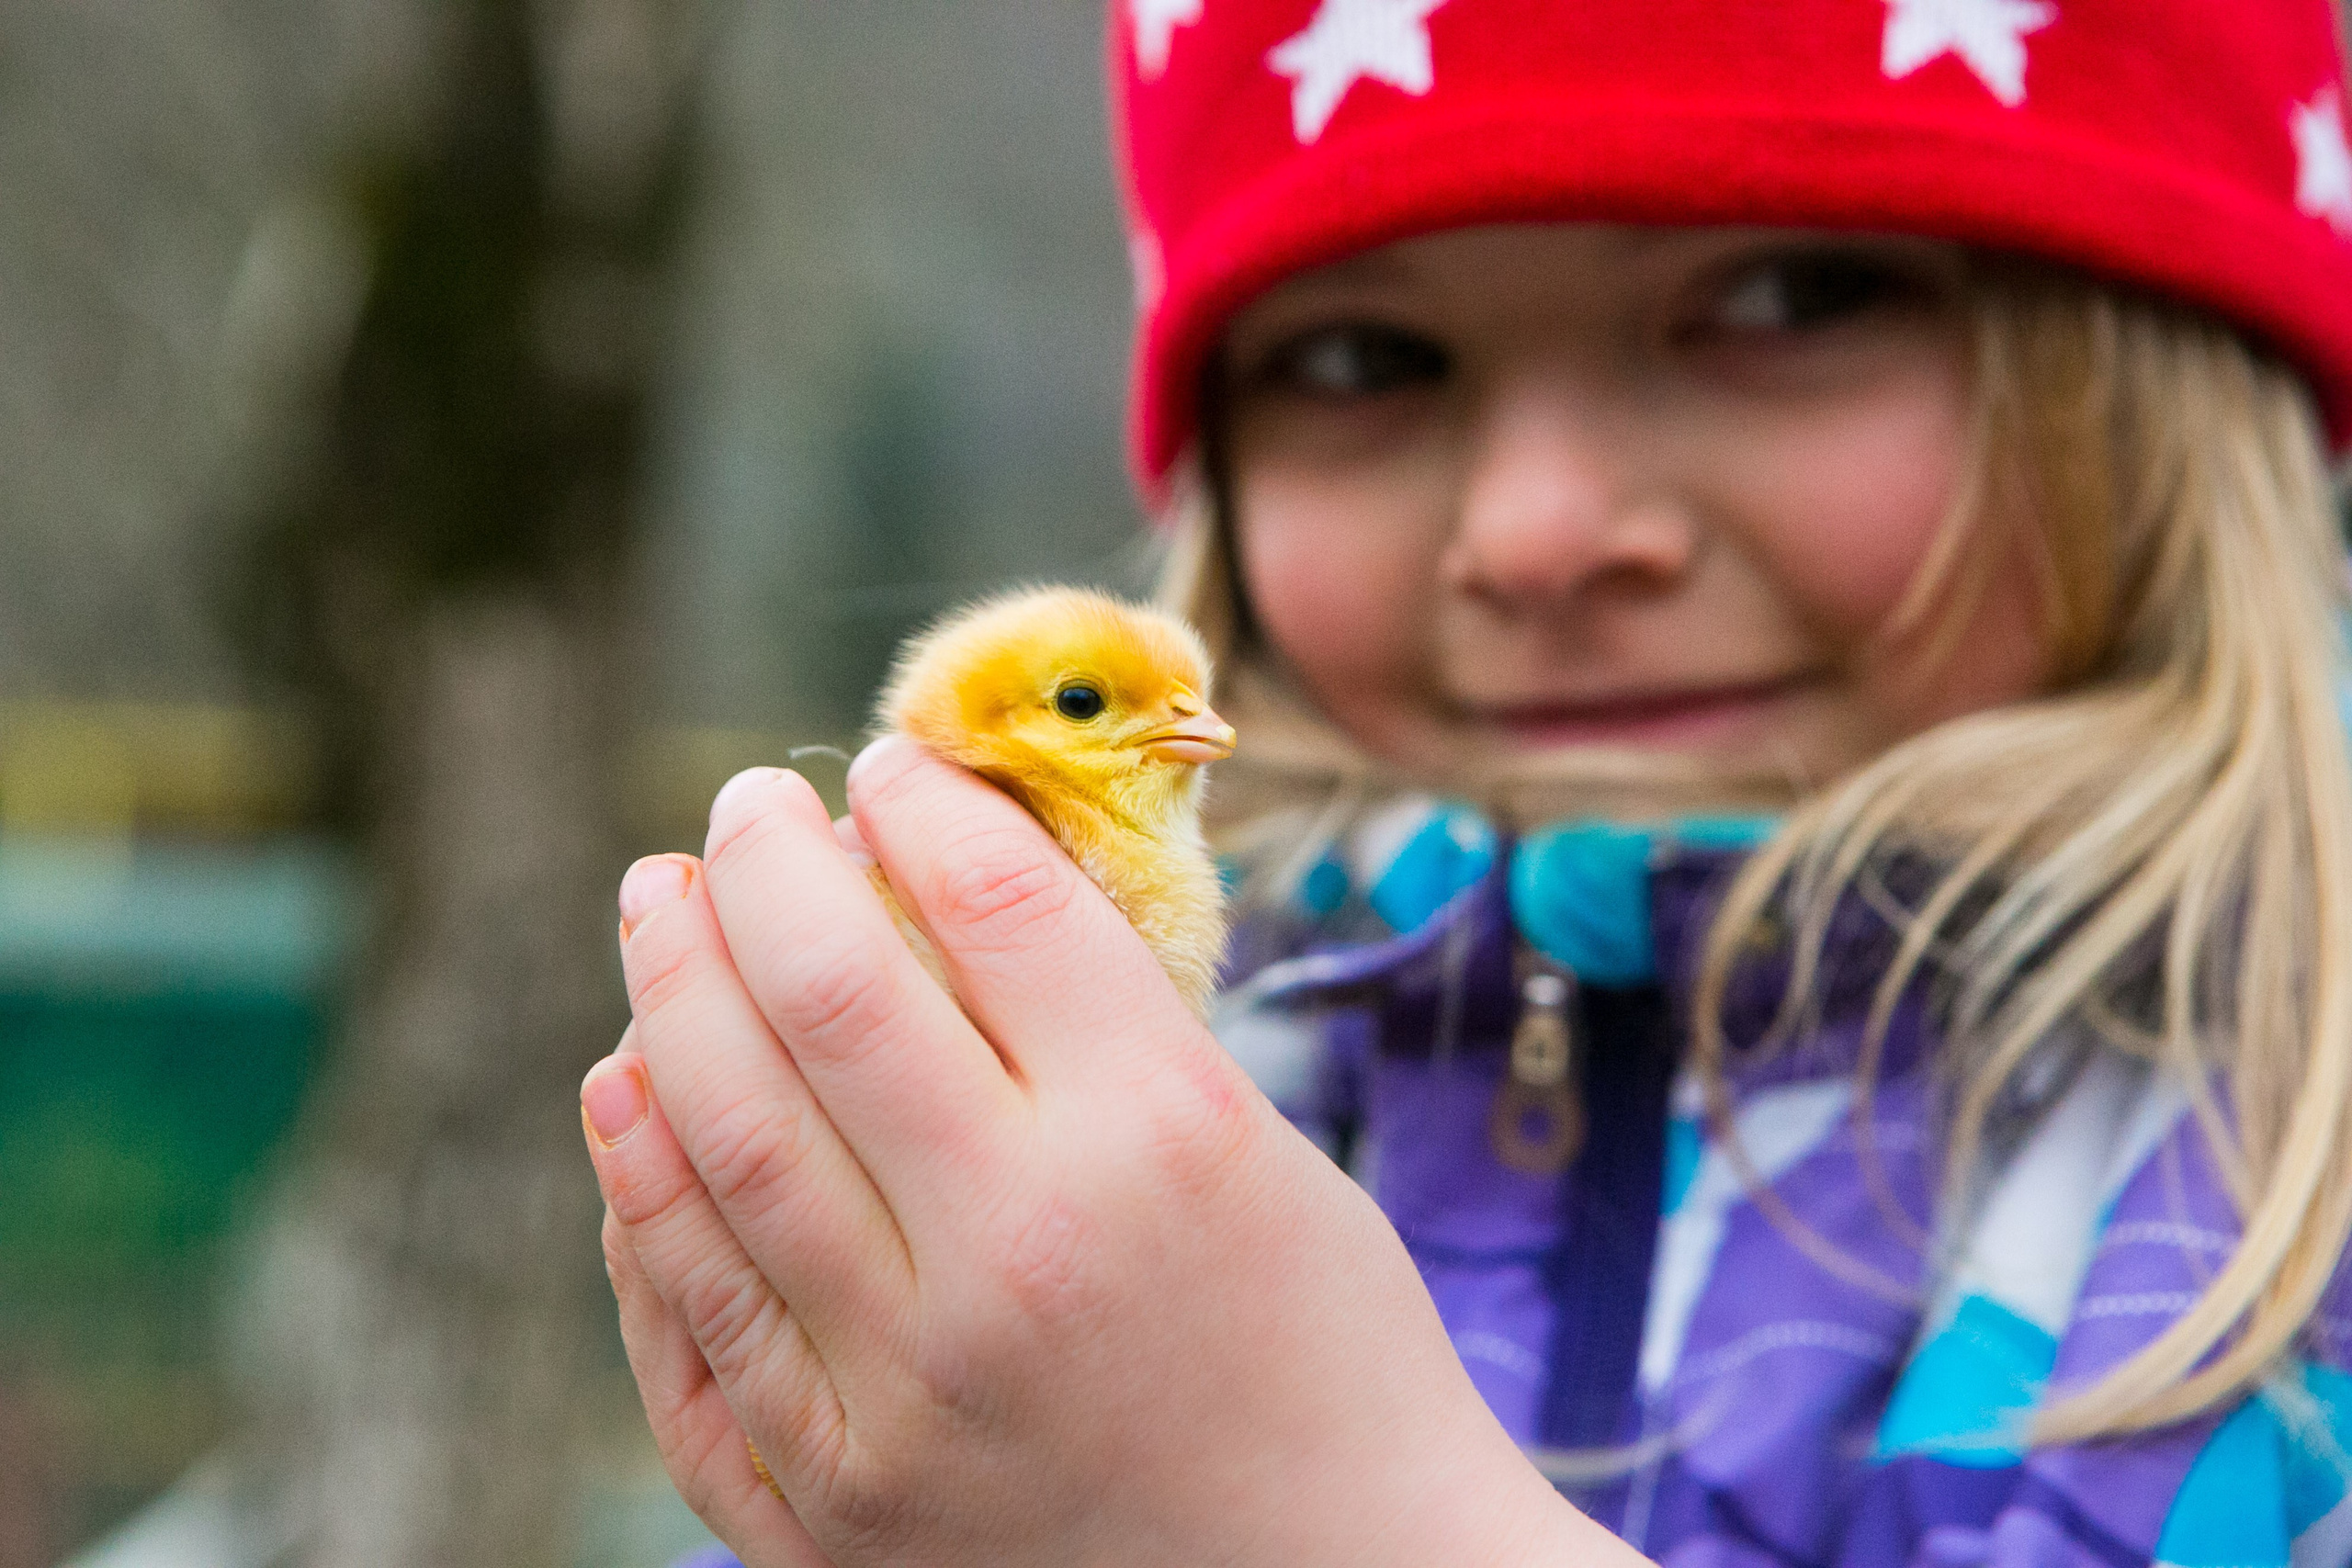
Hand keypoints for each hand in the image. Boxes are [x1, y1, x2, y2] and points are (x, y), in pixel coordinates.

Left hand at [583, 737, 1622, 1565]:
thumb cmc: (1323, 1346)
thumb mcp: (1257, 1143)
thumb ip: (1106, 1014)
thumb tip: (930, 871)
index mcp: (1157, 1139)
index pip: (991, 901)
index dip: (920, 802)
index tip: (885, 768)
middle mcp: (1017, 1257)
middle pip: (823, 995)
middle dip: (759, 865)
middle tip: (739, 809)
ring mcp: (905, 1396)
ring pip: (718, 1143)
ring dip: (666, 996)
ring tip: (662, 911)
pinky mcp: (834, 1507)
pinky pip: (687, 1320)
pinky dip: (639, 1191)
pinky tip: (624, 1097)